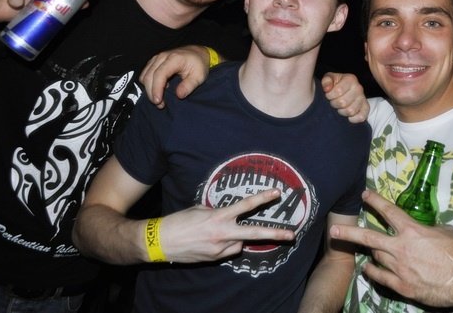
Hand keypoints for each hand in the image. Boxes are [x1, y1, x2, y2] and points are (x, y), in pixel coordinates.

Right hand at [140, 45, 209, 107]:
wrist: (197, 54)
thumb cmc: (199, 64)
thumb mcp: (199, 76)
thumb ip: (189, 85)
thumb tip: (178, 95)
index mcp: (174, 59)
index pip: (160, 74)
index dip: (157, 89)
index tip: (158, 101)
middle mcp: (162, 57)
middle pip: (149, 76)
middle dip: (152, 92)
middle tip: (160, 105)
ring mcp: (156, 58)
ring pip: (144, 76)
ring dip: (149, 89)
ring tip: (160, 100)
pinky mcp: (154, 62)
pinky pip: (145, 74)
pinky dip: (149, 84)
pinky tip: (159, 90)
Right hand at [161, 189, 294, 262]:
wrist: (160, 242)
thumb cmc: (179, 221)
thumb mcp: (200, 209)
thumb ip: (218, 211)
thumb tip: (228, 215)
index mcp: (219, 216)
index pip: (246, 206)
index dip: (263, 198)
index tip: (277, 193)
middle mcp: (222, 233)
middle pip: (254, 233)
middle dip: (275, 233)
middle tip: (291, 234)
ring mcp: (219, 248)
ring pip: (240, 243)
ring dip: (236, 237)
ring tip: (215, 233)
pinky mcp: (214, 258)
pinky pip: (229, 250)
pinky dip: (226, 245)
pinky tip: (211, 242)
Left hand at [321, 72, 368, 122]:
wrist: (346, 90)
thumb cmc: (336, 84)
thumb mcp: (329, 79)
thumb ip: (326, 81)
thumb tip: (327, 89)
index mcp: (350, 79)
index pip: (338, 91)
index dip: (330, 95)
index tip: (328, 95)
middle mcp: (359, 88)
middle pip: (343, 102)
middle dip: (335, 104)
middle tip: (333, 102)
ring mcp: (363, 98)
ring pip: (351, 111)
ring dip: (342, 111)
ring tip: (340, 107)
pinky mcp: (366, 108)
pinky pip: (361, 117)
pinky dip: (353, 118)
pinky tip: (348, 115)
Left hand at [329, 190, 452, 307]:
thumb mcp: (445, 232)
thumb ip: (428, 229)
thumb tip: (423, 230)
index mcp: (413, 230)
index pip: (388, 211)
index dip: (375, 201)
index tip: (364, 194)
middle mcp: (401, 247)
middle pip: (369, 237)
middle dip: (350, 232)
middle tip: (334, 230)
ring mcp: (400, 268)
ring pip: (375, 256)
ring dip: (371, 252)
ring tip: (364, 249)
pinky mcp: (402, 286)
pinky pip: (380, 277)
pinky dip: (373, 271)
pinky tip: (368, 268)